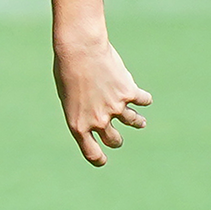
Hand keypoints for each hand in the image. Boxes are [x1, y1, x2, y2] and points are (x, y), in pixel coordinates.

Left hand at [53, 38, 149, 165]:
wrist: (80, 50)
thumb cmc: (67, 70)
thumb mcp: (68, 95)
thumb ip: (82, 110)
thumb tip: (98, 118)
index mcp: (78, 125)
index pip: (91, 152)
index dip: (98, 158)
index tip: (103, 159)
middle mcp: (98, 121)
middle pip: (114, 140)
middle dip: (116, 140)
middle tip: (117, 139)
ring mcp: (116, 108)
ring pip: (134, 122)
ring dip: (137, 123)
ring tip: (140, 123)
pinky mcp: (129, 93)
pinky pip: (143, 100)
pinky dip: (143, 98)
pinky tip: (143, 97)